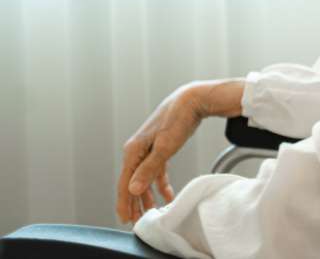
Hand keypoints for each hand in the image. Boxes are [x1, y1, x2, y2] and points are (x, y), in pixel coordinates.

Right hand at [116, 79, 240, 223]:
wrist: (192, 100)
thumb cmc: (178, 120)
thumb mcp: (165, 147)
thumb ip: (149, 169)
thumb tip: (133, 189)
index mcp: (133, 150)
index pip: (125, 182)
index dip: (125, 203)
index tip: (126, 219)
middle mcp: (137, 150)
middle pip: (132, 181)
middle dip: (134, 203)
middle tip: (137, 221)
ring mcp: (148, 148)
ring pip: (144, 177)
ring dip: (147, 195)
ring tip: (150, 212)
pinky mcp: (160, 147)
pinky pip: (157, 170)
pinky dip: (160, 183)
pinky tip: (167, 195)